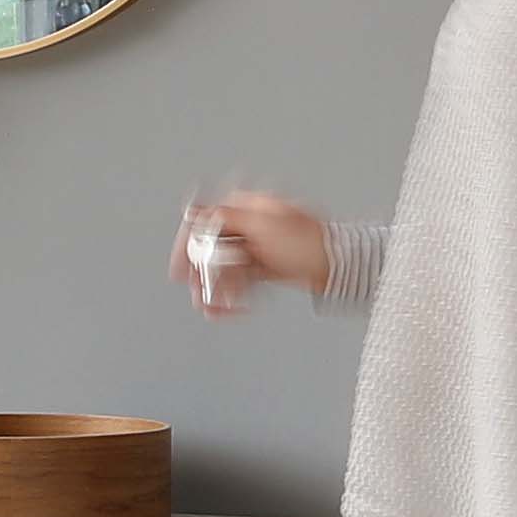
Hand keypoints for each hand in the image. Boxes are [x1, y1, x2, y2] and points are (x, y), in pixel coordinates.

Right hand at [170, 191, 330, 313]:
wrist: (337, 264)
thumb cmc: (306, 241)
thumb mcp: (262, 224)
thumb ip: (225, 218)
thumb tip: (195, 210)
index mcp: (247, 207)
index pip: (205, 222)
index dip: (189, 245)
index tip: (179, 268)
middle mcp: (249, 225)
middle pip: (213, 249)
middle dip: (203, 275)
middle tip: (196, 293)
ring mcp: (256, 247)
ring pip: (225, 269)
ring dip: (216, 289)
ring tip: (211, 308)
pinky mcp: (264, 267)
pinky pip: (240, 282)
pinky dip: (232, 295)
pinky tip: (227, 309)